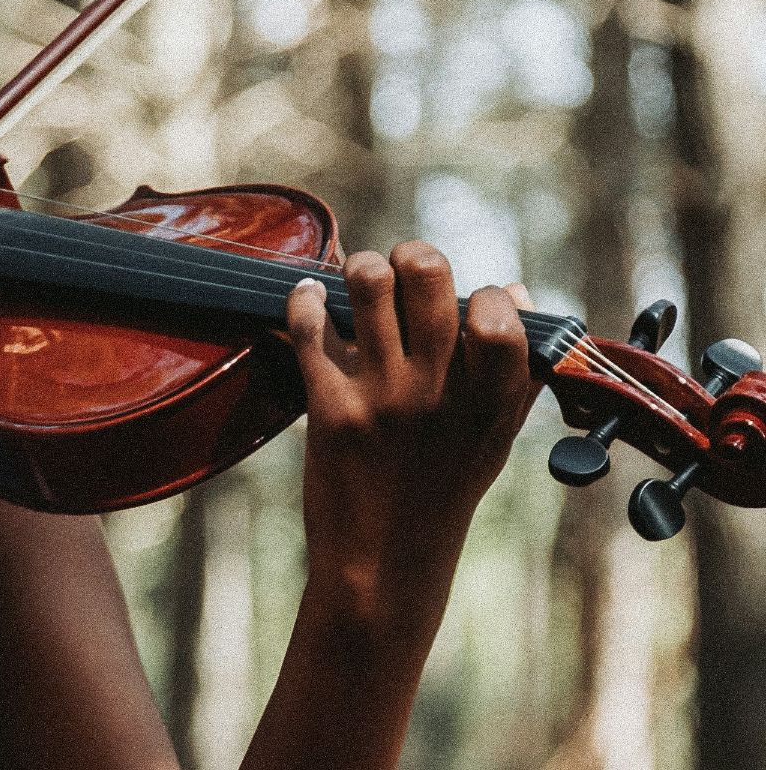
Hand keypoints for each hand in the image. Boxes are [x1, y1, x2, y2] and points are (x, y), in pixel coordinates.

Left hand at [283, 243, 538, 613]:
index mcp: (489, 401)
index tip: (471, 304)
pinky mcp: (330, 408)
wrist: (382, 564)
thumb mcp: (493, 439)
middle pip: (428, 276)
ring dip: (361, 268)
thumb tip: (516, 290)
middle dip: (414, 256)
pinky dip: (305, 297)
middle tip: (404, 267)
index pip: (500, 312)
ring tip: (360, 278)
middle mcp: (438, 392)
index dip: (486, 293)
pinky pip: (311, 326)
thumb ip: (513, 371)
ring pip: (367, 285)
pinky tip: (308, 294)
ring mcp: (382, 397)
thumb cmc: (440, 494)